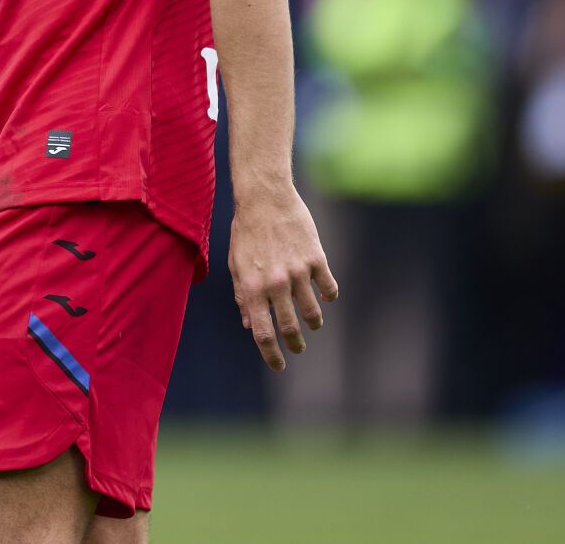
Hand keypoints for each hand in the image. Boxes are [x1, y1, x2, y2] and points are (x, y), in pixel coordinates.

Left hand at [228, 189, 337, 371]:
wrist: (265, 198)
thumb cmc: (246, 231)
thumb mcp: (235, 264)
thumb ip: (242, 296)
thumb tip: (249, 324)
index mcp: (252, 287)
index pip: (263, 333)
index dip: (271, 354)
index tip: (279, 366)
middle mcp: (275, 284)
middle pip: (290, 328)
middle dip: (295, 344)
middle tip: (298, 348)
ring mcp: (298, 272)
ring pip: (313, 312)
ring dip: (313, 322)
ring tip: (312, 323)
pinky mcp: (316, 259)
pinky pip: (329, 288)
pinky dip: (328, 296)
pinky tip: (324, 295)